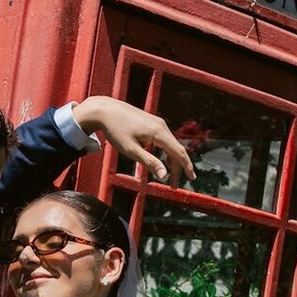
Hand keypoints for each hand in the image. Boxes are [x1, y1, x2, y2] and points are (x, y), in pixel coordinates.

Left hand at [71, 96, 194, 185]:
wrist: (105, 110)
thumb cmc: (116, 131)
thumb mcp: (131, 150)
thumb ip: (149, 162)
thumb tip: (164, 176)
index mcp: (159, 133)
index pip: (178, 152)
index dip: (186, 167)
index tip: (192, 179)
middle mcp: (161, 126)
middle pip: (176, 150)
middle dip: (177, 168)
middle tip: (173, 186)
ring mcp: (157, 123)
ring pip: (170, 145)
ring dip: (171, 161)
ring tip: (169, 177)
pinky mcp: (151, 122)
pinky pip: (164, 140)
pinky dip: (166, 152)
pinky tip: (163, 161)